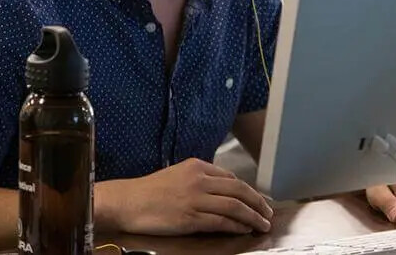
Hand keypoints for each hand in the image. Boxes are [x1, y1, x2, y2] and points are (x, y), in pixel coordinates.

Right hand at [99, 158, 273, 235]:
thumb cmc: (149, 191)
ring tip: (262, 224)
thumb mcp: (178, 175)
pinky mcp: (191, 217)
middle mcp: (199, 179)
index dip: (249, 190)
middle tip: (268, 213)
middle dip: (258, 203)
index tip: (259, 200)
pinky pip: (221, 221)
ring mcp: (196, 198)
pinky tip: (244, 229)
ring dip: (253, 216)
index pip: (232, 178)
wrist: (128, 202)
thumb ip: (199, 180)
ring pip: (234, 206)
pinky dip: (237, 226)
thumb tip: (222, 191)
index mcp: (196, 166)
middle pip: (239, 190)